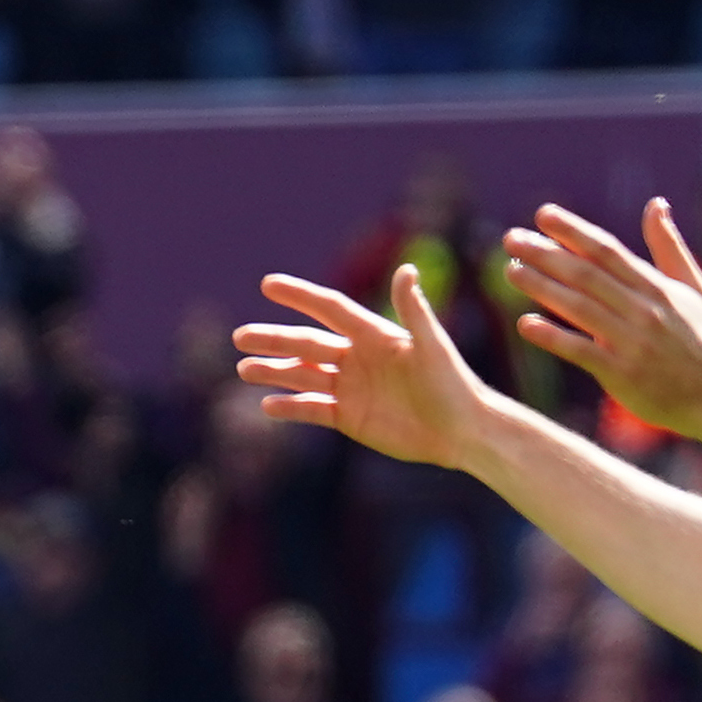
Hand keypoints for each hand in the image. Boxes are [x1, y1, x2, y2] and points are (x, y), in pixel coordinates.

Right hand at [234, 263, 498, 470]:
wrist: (462, 432)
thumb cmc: (453, 384)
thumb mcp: (432, 346)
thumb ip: (414, 309)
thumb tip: (405, 269)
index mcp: (375, 335)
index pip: (329, 309)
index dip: (299, 296)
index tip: (268, 285)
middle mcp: (358, 358)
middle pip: (307, 344)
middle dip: (273, 339)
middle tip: (240, 337)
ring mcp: (351, 389)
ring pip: (303, 376)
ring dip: (274, 372)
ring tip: (244, 369)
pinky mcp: (350, 418)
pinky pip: (312, 410)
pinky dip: (290, 408)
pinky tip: (267, 406)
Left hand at [500, 199, 701, 447]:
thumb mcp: (693, 289)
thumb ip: (669, 247)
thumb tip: (655, 204)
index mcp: (657, 287)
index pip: (607, 251)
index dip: (573, 231)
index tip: (542, 214)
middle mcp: (643, 309)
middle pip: (586, 274)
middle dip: (546, 254)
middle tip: (510, 239)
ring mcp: (631, 341)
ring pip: (579, 307)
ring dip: (541, 287)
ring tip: (511, 270)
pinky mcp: (621, 374)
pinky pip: (581, 351)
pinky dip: (553, 337)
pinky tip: (525, 324)